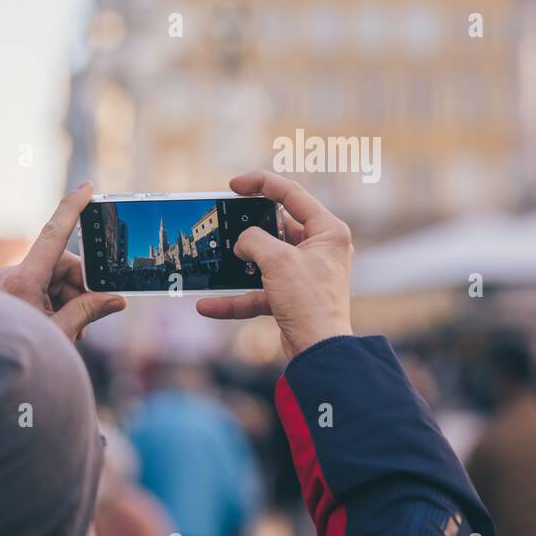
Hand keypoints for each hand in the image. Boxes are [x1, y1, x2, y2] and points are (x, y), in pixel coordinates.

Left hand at [0, 180, 125, 340]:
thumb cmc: (20, 354)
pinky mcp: (9, 293)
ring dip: (70, 301)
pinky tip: (60, 327)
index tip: (87, 187)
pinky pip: (42, 289)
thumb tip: (116, 299)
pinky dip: (57, 305)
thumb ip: (89, 311)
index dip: (72, 208)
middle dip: (80, 289)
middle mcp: (13, 276)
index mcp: (22, 281)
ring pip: (55, 279)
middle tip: (88, 318)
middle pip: (62, 266)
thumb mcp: (61, 333)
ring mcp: (9, 284)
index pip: (53, 235)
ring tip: (70, 331)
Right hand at [196, 170, 352, 358]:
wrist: (318, 352)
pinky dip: (235, 299)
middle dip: (248, 228)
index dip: (262, 183)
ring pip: (265, 261)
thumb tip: (243, 240)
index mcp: (328, 231)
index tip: (234, 185)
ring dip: (239, 264)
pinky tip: (207, 305)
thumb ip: (254, 239)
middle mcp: (320, 249)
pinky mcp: (291, 298)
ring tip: (214, 260)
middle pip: (277, 227)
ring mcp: (305, 274)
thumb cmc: (309, 301)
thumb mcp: (277, 260)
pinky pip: (258, 293)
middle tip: (223, 222)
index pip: (292, 194)